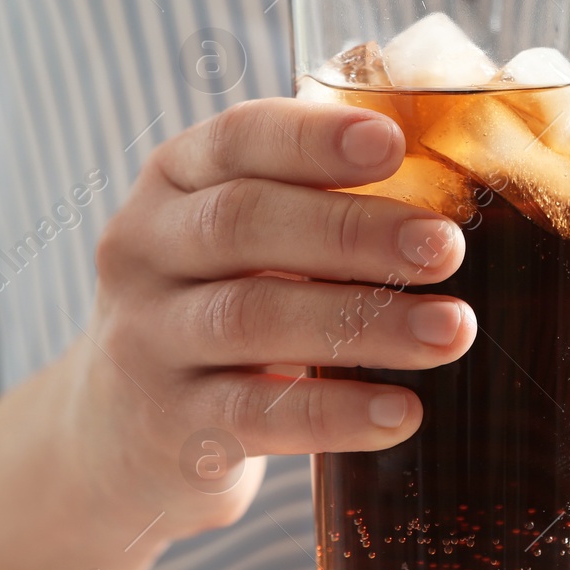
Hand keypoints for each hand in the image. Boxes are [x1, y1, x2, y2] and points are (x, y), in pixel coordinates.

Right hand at [56, 98, 474, 540]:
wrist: (116, 435)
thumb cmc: (218, 304)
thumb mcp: (241, 237)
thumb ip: (316, 189)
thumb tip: (450, 133)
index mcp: (173, 181)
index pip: (236, 139)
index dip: (313, 138)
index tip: (394, 144)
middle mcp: (144, 251)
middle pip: (244, 224)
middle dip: (354, 232)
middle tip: (446, 247)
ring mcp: (147, 341)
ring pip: (251, 318)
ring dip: (363, 323)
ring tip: (452, 330)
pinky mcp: (170, 427)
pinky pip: (255, 416)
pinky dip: (336, 414)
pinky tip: (402, 413)